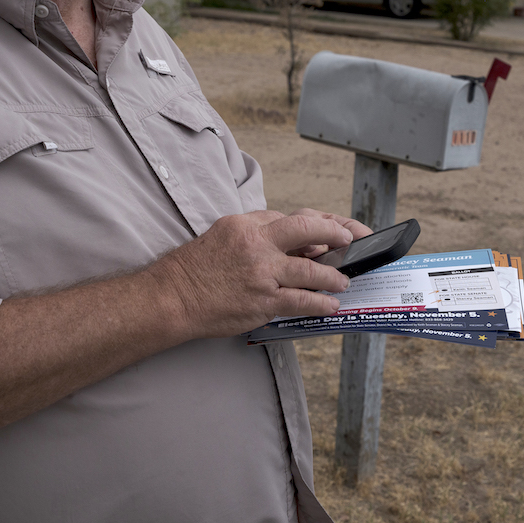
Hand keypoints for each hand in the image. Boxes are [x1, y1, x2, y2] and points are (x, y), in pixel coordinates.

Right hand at [153, 210, 358, 338]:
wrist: (173, 297)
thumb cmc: (194, 269)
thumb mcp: (222, 234)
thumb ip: (254, 233)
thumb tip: (285, 240)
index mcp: (245, 224)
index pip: (289, 218)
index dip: (316, 224)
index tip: (332, 229)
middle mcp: (256, 244)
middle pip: (306, 230)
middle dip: (335, 234)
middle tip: (350, 240)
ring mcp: (261, 273)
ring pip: (310, 270)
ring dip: (332, 276)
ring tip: (343, 280)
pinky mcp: (263, 301)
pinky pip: (301, 301)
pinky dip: (320, 303)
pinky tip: (330, 304)